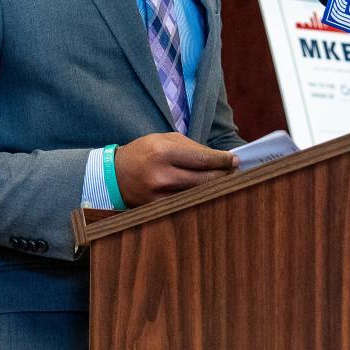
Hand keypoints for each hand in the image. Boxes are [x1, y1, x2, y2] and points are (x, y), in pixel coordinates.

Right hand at [113, 132, 239, 206]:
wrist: (114, 174)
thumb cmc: (144, 152)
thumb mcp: (166, 139)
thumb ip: (194, 148)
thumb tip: (221, 157)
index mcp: (164, 152)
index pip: (203, 159)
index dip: (223, 161)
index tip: (235, 160)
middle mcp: (162, 175)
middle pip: (205, 180)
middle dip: (223, 175)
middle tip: (234, 171)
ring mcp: (159, 196)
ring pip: (198, 194)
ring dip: (214, 188)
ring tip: (223, 181)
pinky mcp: (157, 210)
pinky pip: (186, 204)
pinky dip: (198, 198)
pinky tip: (206, 192)